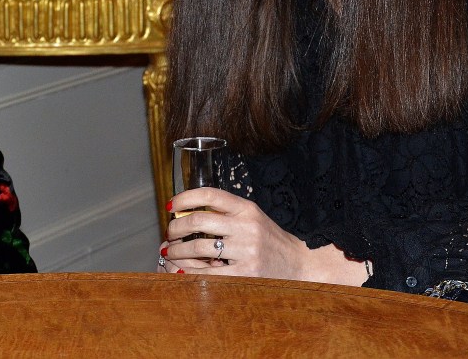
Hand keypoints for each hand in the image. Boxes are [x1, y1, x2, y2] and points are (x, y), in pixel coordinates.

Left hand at [159, 187, 367, 285]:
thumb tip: (185, 213)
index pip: (209, 194)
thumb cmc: (269, 240)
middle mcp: (246, 226)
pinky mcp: (246, 273)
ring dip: (178, 250)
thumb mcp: (251, 218)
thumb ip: (225, 213)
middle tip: (169, 233)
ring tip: (170, 252)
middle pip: (198, 221)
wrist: (299, 265)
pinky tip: (181, 270)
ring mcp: (247, 250)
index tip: (171, 205)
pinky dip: (190, 271)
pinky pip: (209, 273)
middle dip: (176, 227)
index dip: (185, 197)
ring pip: (199, 247)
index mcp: (246, 208)